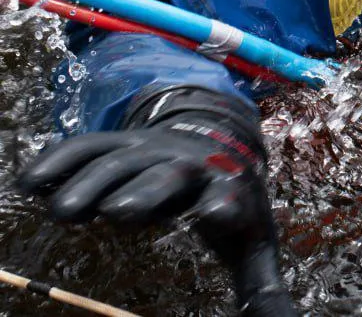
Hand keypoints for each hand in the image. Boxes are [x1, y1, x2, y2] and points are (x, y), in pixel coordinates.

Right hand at [18, 87, 295, 315]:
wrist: (213, 144)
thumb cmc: (230, 206)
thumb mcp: (249, 243)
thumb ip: (261, 286)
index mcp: (228, 189)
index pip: (231, 197)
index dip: (225, 205)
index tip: (216, 212)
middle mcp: (189, 164)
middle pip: (169, 174)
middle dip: (146, 190)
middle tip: (117, 213)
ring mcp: (153, 149)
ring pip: (123, 159)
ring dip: (93, 182)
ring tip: (64, 214)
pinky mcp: (120, 142)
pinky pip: (87, 146)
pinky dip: (60, 161)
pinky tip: (32, 184)